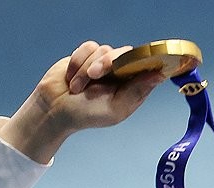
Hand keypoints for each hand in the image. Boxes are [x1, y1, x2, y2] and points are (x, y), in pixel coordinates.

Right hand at [0, 41, 167, 162]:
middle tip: (93, 75)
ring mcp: (104, 62)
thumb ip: (136, 91)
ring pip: (104, 50)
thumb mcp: (116, 109)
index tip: (141, 62)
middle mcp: (121, 72)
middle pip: (125, 53)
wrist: (54, 109)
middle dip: (107, 62)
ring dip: (87, 68)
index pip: (147, 67)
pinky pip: (88, 47)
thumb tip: (158, 76)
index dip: (147, 61)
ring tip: (77, 87)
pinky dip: (77, 61)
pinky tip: (71, 77)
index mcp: (132, 87)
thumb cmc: (86, 114)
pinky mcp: (87, 55)